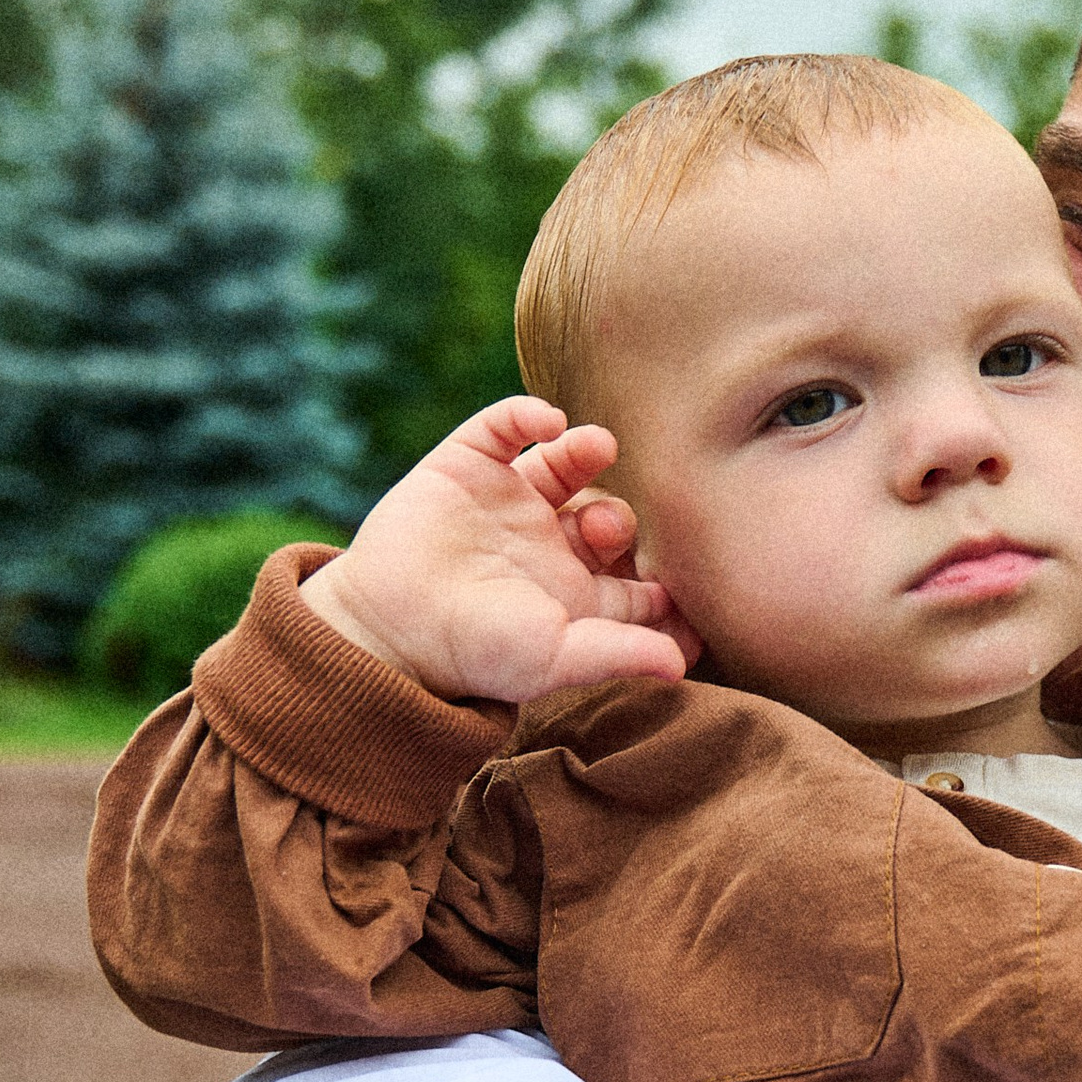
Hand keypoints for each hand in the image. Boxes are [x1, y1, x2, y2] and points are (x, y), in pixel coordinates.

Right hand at [301, 398, 697, 704]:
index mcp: (575, 594)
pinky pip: (505, 426)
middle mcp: (546, 545)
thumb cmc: (473, 652)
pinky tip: (547, 421)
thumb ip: (619, 654)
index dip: (668, 577)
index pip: (640, 580)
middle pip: (609, 517)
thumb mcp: (553, 659)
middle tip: (605, 528)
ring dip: (586, 450)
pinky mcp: (466, 467)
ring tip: (598, 447)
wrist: (387, 623)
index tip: (694, 572)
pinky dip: (527, 414)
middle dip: (620, 519)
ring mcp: (507, 503)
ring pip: (565, 463)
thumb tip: (682, 667)